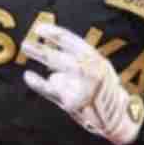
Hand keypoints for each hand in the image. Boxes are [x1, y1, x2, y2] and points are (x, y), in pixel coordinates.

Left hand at [22, 22, 143, 144]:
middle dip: (40, 48)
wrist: (118, 116)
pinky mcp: (71, 103)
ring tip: (26, 48)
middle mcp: (88, 72)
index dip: (53, 33)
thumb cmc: (106, 90)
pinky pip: (50, 90)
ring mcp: (79, 88)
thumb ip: (80, 58)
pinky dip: (37, 83)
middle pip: (58, 57)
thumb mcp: (100, 67)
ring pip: (53, 71)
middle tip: (25, 42)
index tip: (40, 28)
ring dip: (40, 56)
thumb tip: (52, 50)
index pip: (70, 41)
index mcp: (96, 59)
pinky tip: (28, 75)